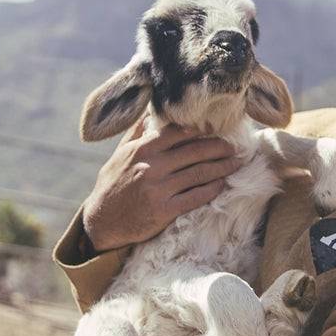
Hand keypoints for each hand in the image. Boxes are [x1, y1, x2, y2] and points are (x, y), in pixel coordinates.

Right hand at [81, 118, 239, 251]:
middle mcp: (150, 165)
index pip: (178, 132)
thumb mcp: (119, 155)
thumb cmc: (112, 185)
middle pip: (194, 151)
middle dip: (218, 148)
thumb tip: (150, 113)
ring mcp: (158, 189)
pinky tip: (221, 184)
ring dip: (221, 167)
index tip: (216, 129)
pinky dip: (211, 189)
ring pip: (198, 173)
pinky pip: (195, 197)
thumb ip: (137, 134)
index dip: (200, 129)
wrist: (101, 221)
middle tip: (234, 147)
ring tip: (235, 163)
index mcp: (141, 148)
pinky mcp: (164, 210)